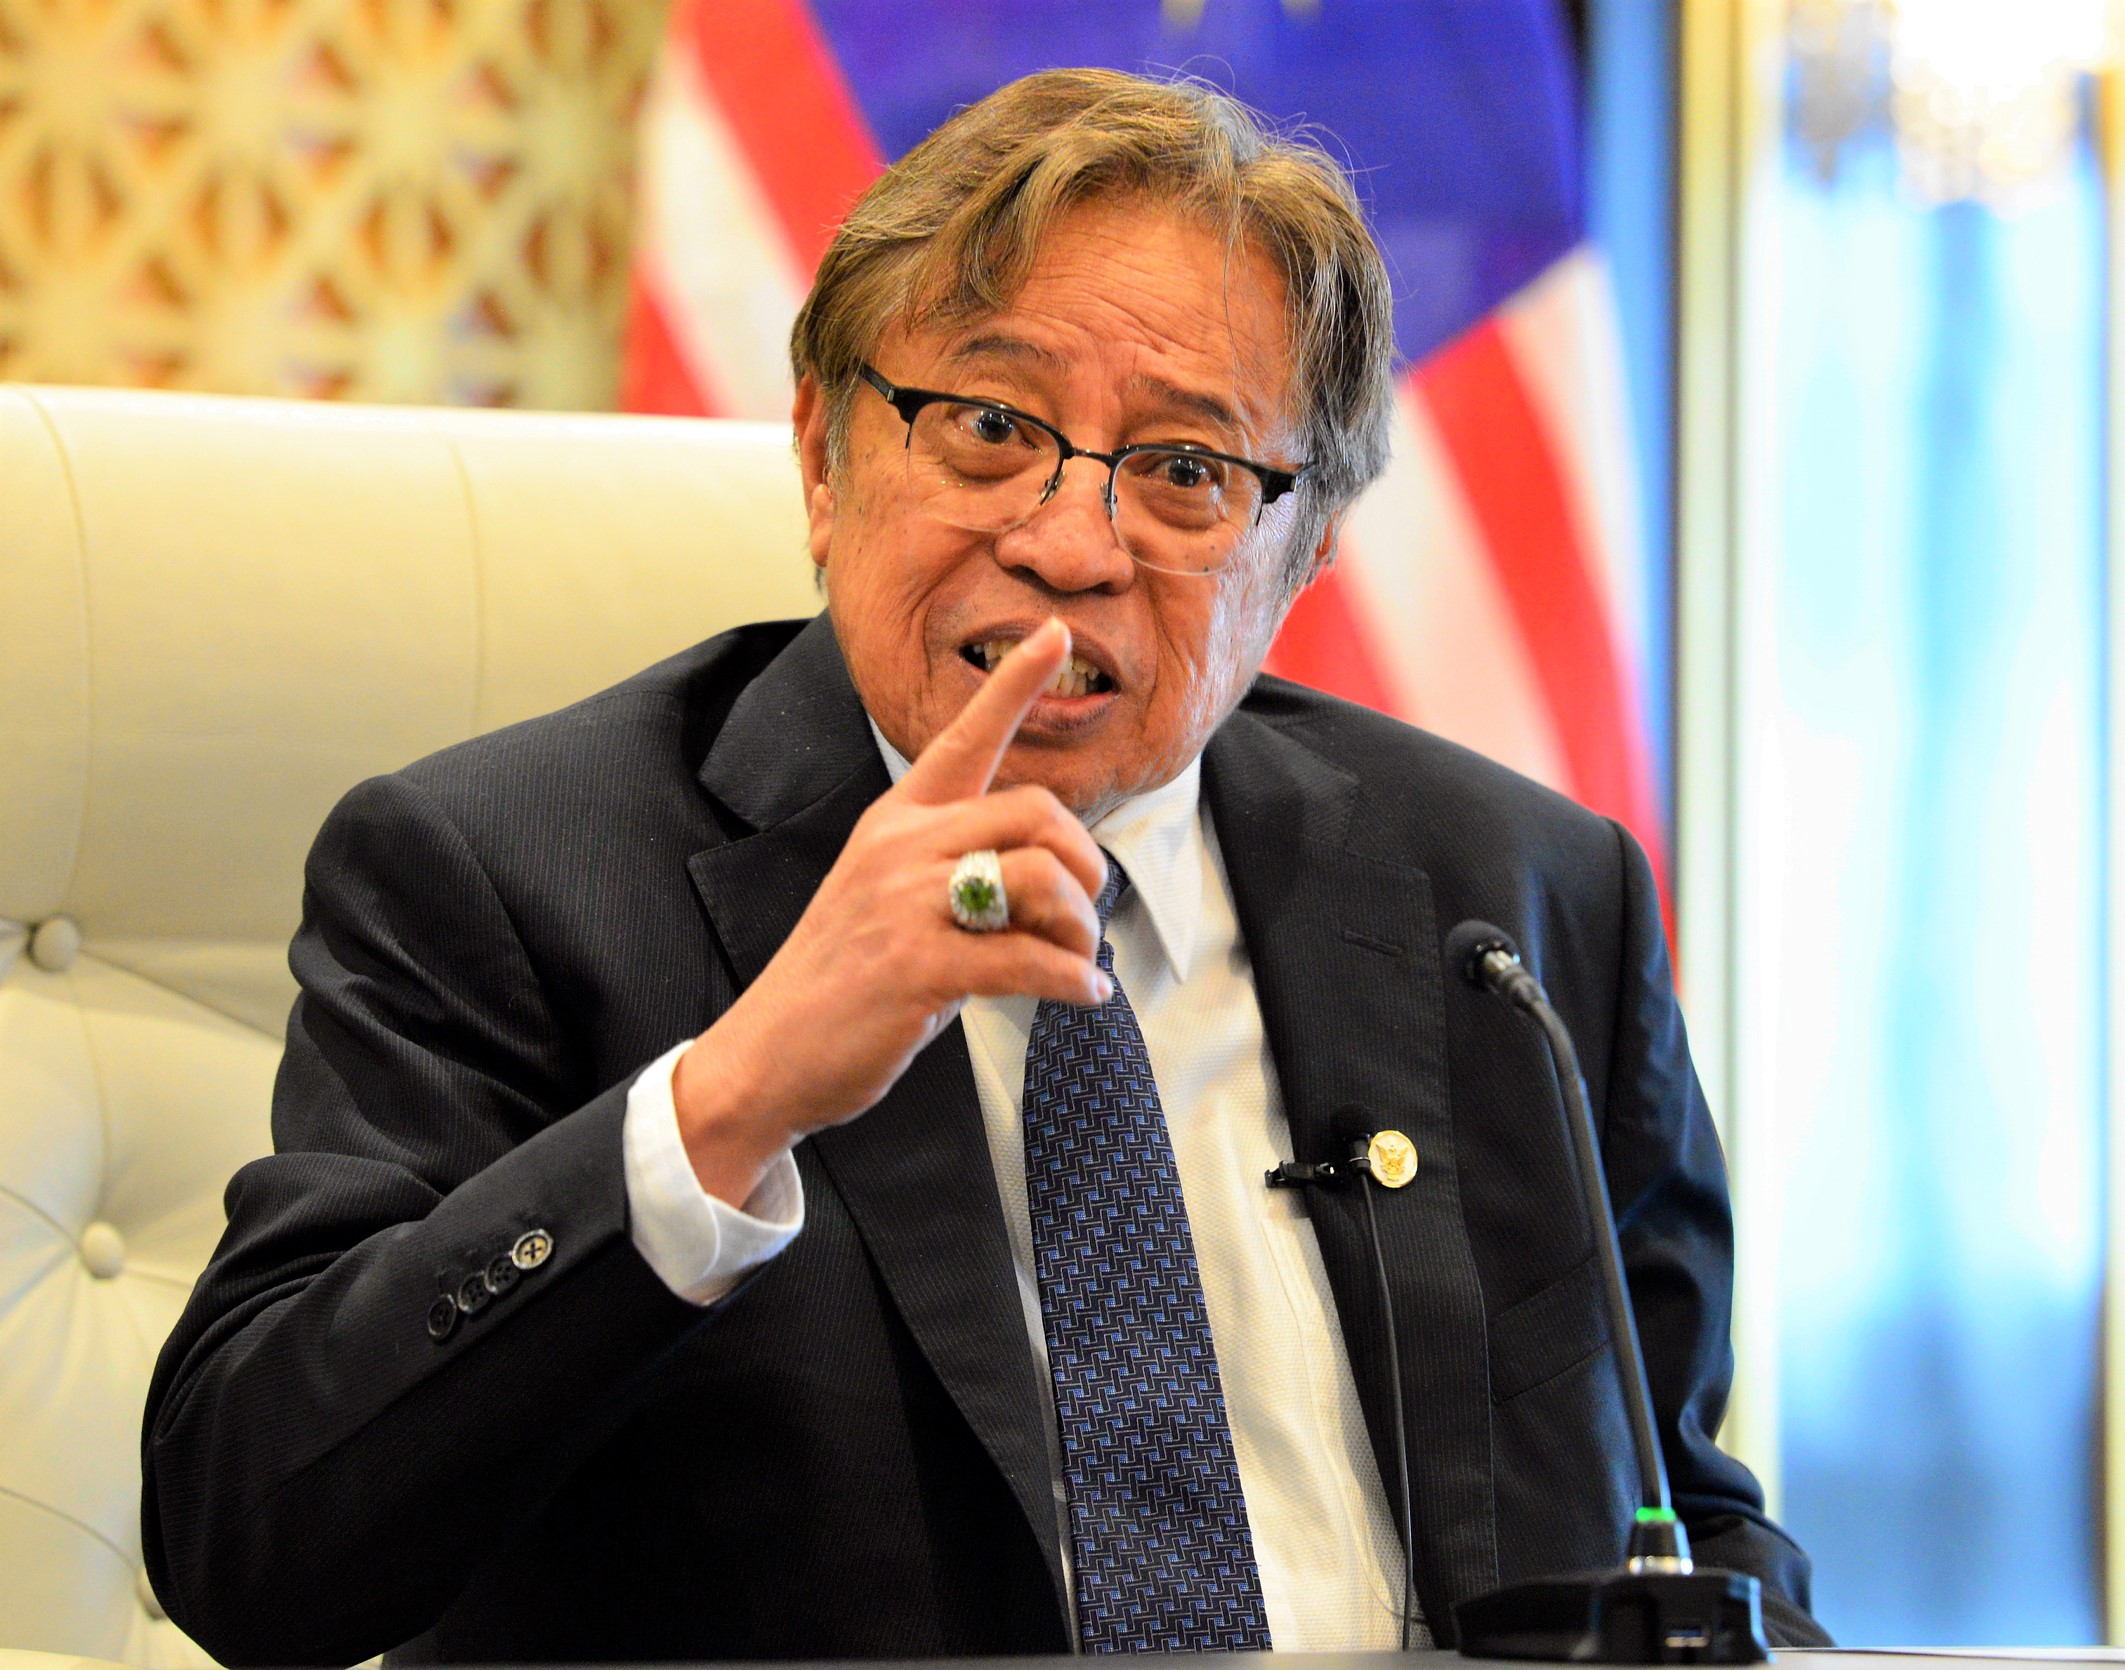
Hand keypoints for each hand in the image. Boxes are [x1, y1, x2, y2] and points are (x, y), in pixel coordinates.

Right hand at [671, 617, 1109, 1204]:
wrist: (769, 1054)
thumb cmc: (843, 980)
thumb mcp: (889, 899)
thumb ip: (957, 872)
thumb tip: (1045, 880)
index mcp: (895, 820)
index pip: (962, 736)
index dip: (1013, 682)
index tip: (1057, 632)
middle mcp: (901, 846)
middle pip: (1036, 812)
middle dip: (1083, 862)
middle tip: (1083, 908)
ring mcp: (906, 904)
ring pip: (1040, 878)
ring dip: (1080, 926)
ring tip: (1076, 958)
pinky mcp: (918, 965)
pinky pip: (1029, 959)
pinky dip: (1073, 980)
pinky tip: (1083, 994)